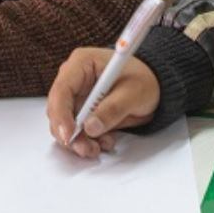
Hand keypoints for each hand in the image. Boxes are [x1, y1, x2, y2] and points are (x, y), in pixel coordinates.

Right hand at [45, 48, 159, 158]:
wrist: (155, 85)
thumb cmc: (144, 79)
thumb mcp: (133, 93)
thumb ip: (112, 110)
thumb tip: (90, 127)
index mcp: (82, 63)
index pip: (61, 90)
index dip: (61, 115)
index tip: (69, 135)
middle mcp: (74, 79)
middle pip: (58, 110)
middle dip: (70, 133)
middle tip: (86, 148)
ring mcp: (77, 96)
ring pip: (65, 124)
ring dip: (79, 140)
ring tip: (99, 146)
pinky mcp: (83, 111)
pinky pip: (77, 131)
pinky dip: (87, 140)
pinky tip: (104, 141)